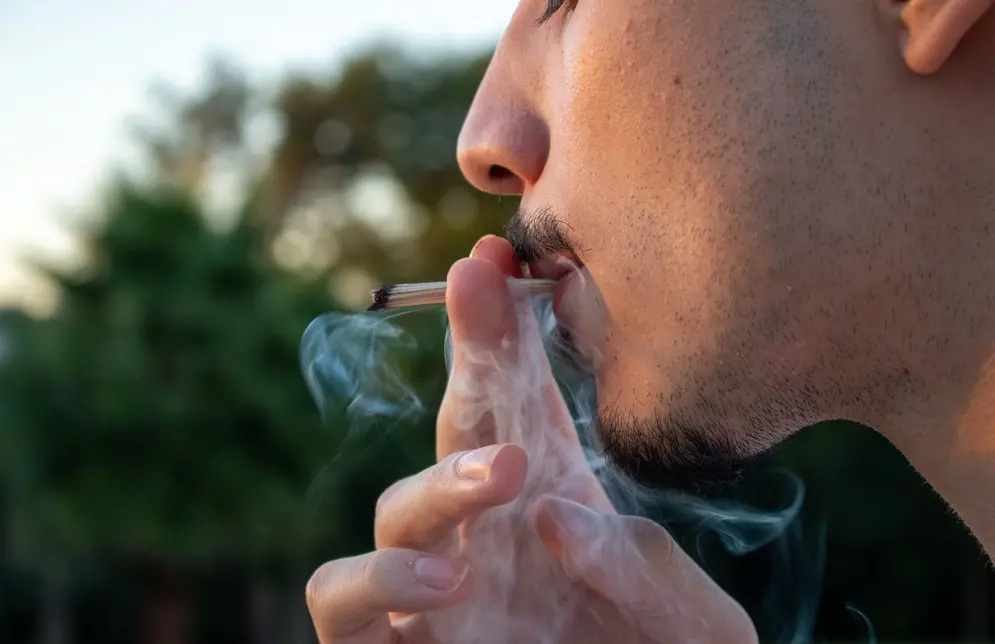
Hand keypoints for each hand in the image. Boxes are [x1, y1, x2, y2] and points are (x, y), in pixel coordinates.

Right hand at [305, 236, 757, 642]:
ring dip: (441, 484)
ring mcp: (431, 586)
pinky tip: (446, 586)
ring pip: (394, 509)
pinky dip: (379, 583)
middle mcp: (482, 531)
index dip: (501, 326)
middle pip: (458, 426)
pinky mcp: (389, 642)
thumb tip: (552, 514)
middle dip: (471, 353)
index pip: (519, 398)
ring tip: (505, 478)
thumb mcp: (679, 617)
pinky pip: (341, 598)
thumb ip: (634, 567)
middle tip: (486, 290)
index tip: (494, 255)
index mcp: (550, 499)